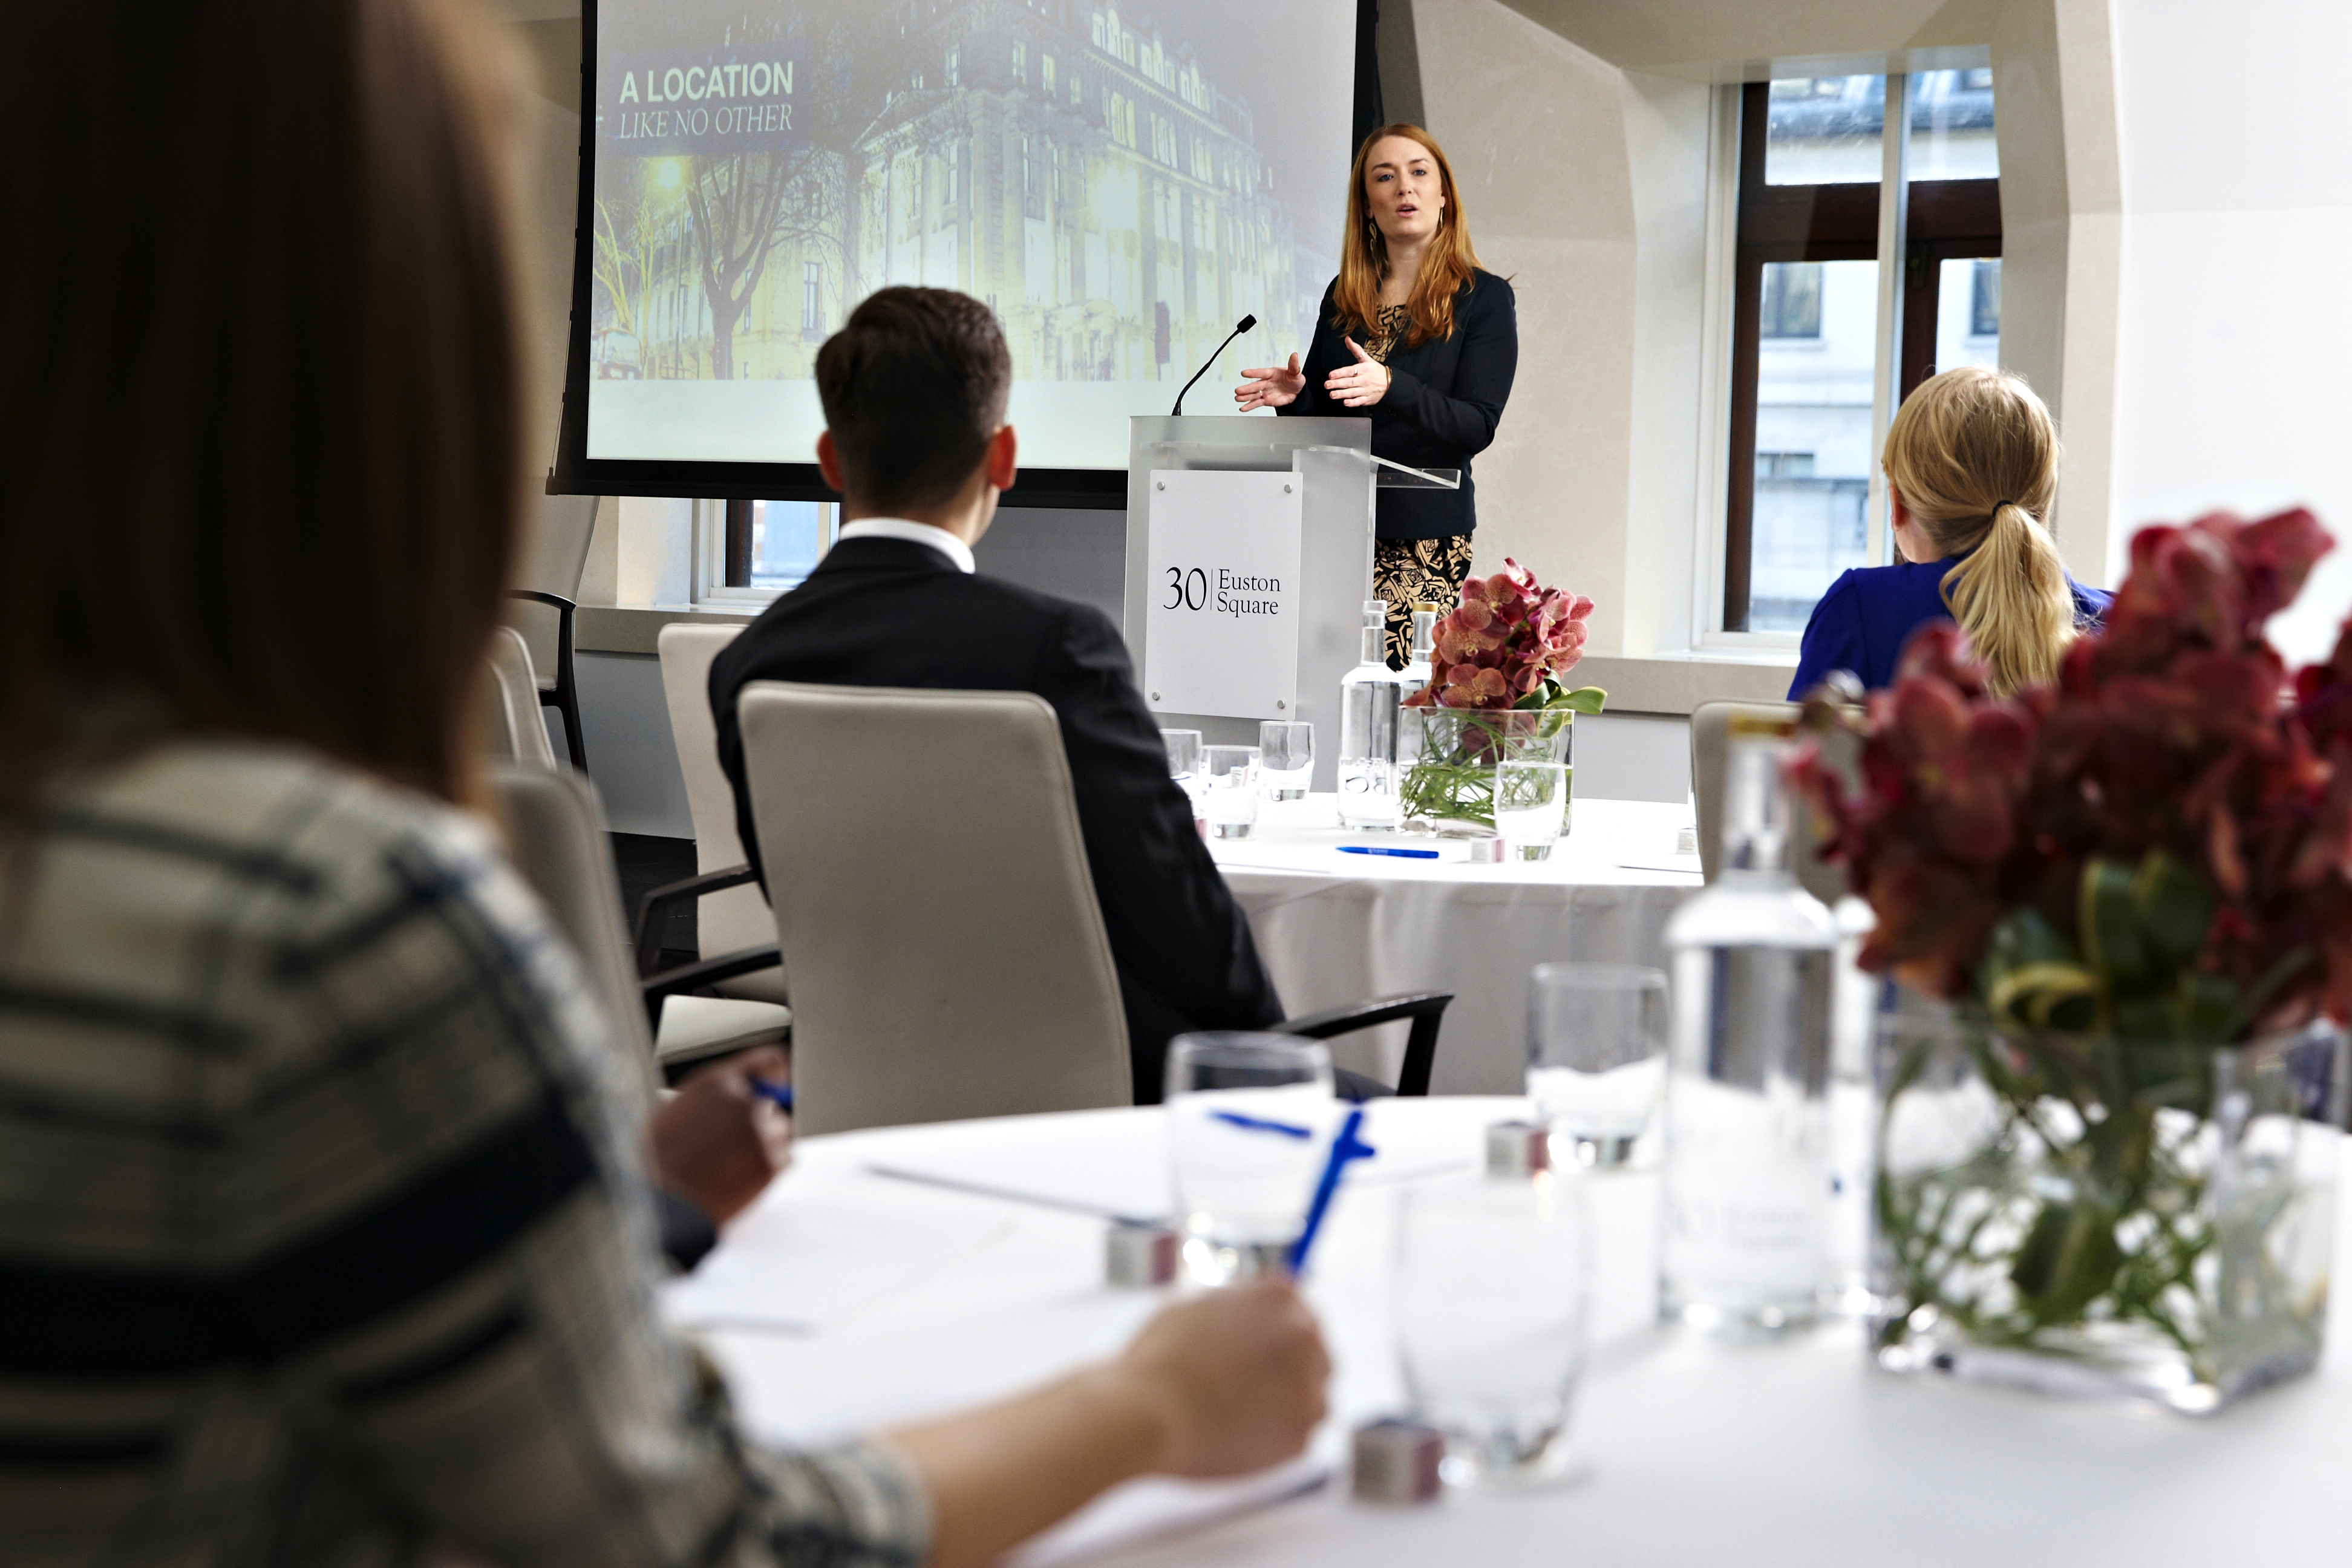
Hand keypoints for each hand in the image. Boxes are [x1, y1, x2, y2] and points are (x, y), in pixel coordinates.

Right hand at [645, 1045, 792, 1225]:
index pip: (767, 1061)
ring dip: (765, 1146)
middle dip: (760, 1122)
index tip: (781, 1082)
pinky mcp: (771, 1162)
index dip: (777, 1073)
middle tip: (734, 1145)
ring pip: (781, 1133)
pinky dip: (768, 1169)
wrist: (661, 1203)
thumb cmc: (659, 1161)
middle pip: (773, 1104)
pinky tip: (739, 1178)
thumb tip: (745, 1096)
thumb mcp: (678, 1109)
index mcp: (717, 1082)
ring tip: (730, 1166)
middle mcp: (744, 1101)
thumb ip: (715, 1098)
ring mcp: (761, 1131)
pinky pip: (785, 1159)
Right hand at [1109, 1279, 1329, 1476]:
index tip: (1261, 1348)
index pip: (1298, 1307)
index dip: (1276, 1330)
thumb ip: (1238, 1307)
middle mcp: (1304, 1337)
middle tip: (1249, 1384)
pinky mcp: (1299, 1437)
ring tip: (1239, 1412)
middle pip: (1314, 1352)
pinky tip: (1239, 1433)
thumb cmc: (1160, 1360)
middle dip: (1287, 1366)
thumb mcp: (1198, 1307)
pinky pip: (1297, 1433)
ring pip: (1313, 1396)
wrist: (1146, 1414)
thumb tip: (1253, 1312)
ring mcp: (1306, 1389)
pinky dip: (1276, 1436)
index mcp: (1280, 1298)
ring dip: (1287, 1402)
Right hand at [1234, 353, 1303, 410]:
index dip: (1253, 373)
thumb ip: (1293, 365)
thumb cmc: (1295, 380)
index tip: (1244, 373)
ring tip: (1237, 398)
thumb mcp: (1296, 372)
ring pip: (1254, 395)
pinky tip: (1243, 407)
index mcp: (1272, 373)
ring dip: (1245, 397)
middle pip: (1255, 386)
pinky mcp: (1266, 400)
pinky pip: (1257, 403)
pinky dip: (1250, 406)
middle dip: (1246, 388)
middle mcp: (1266, 382)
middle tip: (1238, 390)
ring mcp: (1265, 391)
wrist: (1297, 392)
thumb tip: (1294, 355)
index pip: (1261, 373)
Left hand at [1324, 338, 1390, 407]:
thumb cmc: (1376, 371)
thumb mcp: (1367, 359)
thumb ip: (1356, 349)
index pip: (1350, 370)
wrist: (1390, 383)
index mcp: (1364, 369)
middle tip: (1327, 385)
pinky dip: (1353, 403)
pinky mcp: (1367, 399)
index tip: (1331, 374)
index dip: (1340, 372)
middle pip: (1349, 382)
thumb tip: (1347, 340)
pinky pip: (1359, 401)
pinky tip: (1346, 402)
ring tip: (1332, 394)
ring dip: (1342, 394)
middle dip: (1337, 383)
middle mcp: (1364, 380)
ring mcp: (1366, 390)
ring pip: (1353, 392)